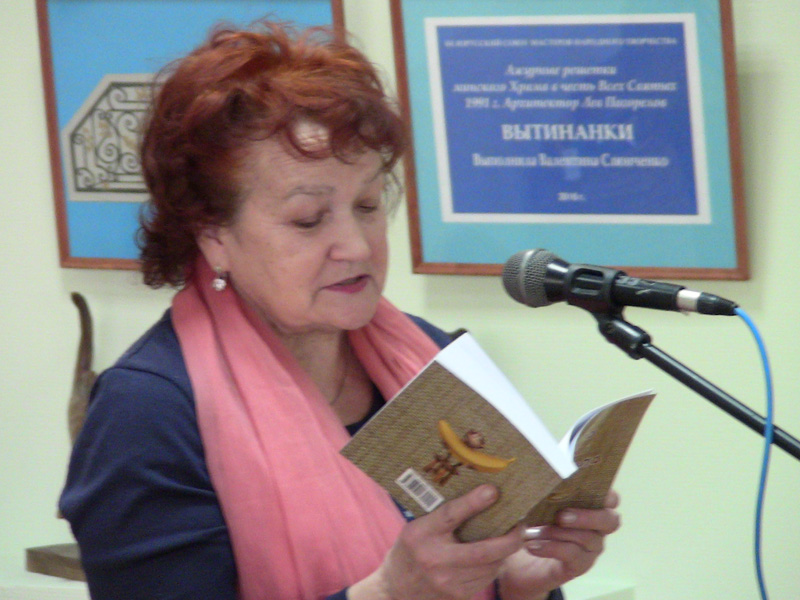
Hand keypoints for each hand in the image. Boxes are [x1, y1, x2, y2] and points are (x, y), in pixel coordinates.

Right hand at [349, 485, 522, 599]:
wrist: (396, 590)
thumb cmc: (409, 551)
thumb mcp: (417, 527)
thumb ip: (443, 516)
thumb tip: (479, 495)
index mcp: (421, 534)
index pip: (451, 515)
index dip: (474, 502)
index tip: (493, 490)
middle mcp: (435, 559)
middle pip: (482, 550)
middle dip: (508, 538)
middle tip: (520, 525)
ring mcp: (447, 582)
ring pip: (490, 566)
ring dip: (505, 552)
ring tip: (511, 538)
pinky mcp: (458, 595)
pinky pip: (486, 579)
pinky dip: (495, 565)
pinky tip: (496, 556)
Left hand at [498, 491, 621, 599]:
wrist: (515, 560)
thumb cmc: (530, 523)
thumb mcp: (534, 504)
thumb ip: (543, 491)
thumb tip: (539, 475)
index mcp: (590, 506)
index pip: (611, 498)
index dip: (606, 494)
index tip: (586, 489)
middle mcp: (596, 528)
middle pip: (609, 521)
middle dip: (587, 516)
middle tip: (561, 516)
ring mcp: (589, 549)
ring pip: (588, 539)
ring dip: (559, 533)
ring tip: (532, 531)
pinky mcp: (578, 566)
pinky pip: (572, 556)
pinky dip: (551, 548)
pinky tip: (532, 545)